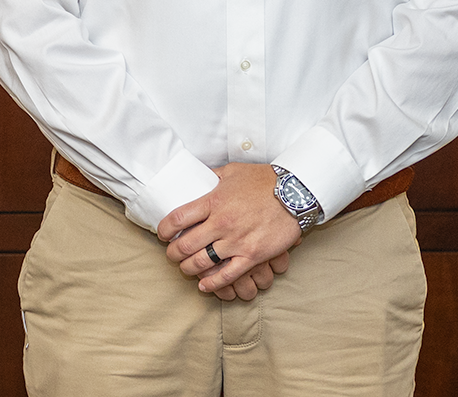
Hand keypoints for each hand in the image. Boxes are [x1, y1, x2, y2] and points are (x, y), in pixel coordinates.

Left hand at [156, 163, 301, 295]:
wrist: (295, 193)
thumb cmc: (263, 180)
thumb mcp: (231, 172)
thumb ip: (211, 178)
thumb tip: (197, 178)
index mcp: (212, 201)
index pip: (177, 219)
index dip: (164, 230)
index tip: (162, 234)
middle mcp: (221, 222)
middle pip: (185, 244)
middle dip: (172, 253)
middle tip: (171, 254)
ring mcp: (236, 241)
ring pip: (202, 262)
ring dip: (188, 268)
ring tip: (185, 268)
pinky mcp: (253, 255)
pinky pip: (227, 275)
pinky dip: (212, 283)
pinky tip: (203, 285)